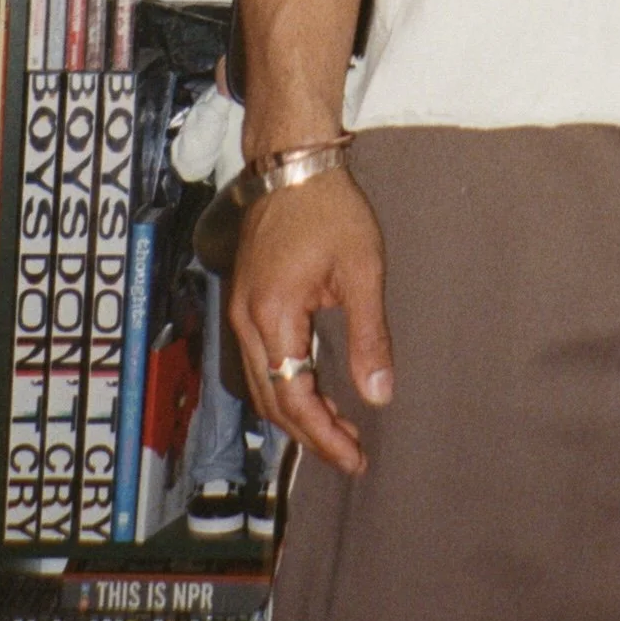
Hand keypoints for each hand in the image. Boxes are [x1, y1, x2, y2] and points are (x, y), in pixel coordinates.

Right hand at [229, 168, 392, 478]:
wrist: (292, 162)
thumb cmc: (330, 209)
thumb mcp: (361, 271)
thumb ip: (369, 337)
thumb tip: (379, 396)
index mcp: (273, 315)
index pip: (293, 396)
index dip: (322, 436)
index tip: (355, 458)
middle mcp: (246, 320)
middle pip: (271, 399)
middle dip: (310, 433)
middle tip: (353, 452)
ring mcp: (240, 310)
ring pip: (262, 383)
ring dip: (297, 412)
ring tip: (340, 429)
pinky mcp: (246, 300)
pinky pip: (259, 361)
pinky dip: (286, 385)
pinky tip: (314, 389)